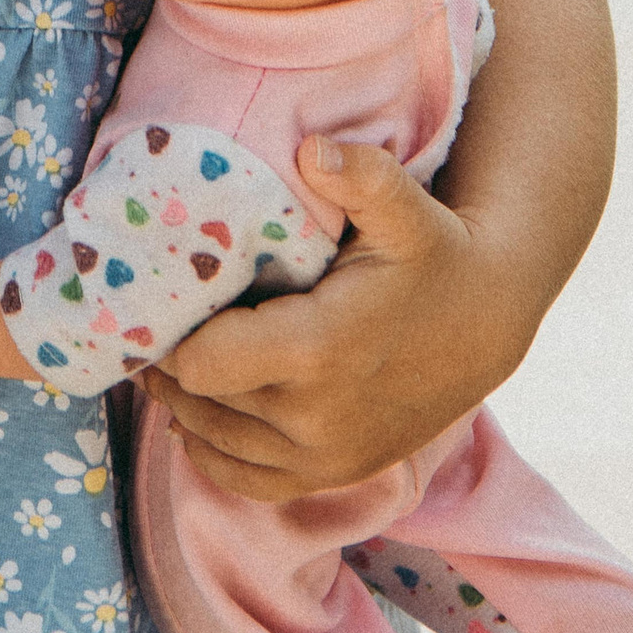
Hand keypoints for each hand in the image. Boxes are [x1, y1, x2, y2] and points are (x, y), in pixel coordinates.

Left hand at [136, 140, 517, 499]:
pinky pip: (253, 483)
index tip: (154, 296)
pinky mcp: (338, 473)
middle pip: (202, 400)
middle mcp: (316, 417)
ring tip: (162, 363)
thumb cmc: (434, 255)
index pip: (204, 360)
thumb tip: (313, 150)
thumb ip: (361, 175)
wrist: (487, 323)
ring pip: (218, 443)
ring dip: (184, 406)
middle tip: (146, 321)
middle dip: (167, 363)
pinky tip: (195, 423)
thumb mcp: (405, 207)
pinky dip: (214, 457)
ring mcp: (327, 455)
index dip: (169, 330)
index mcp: (318, 350)